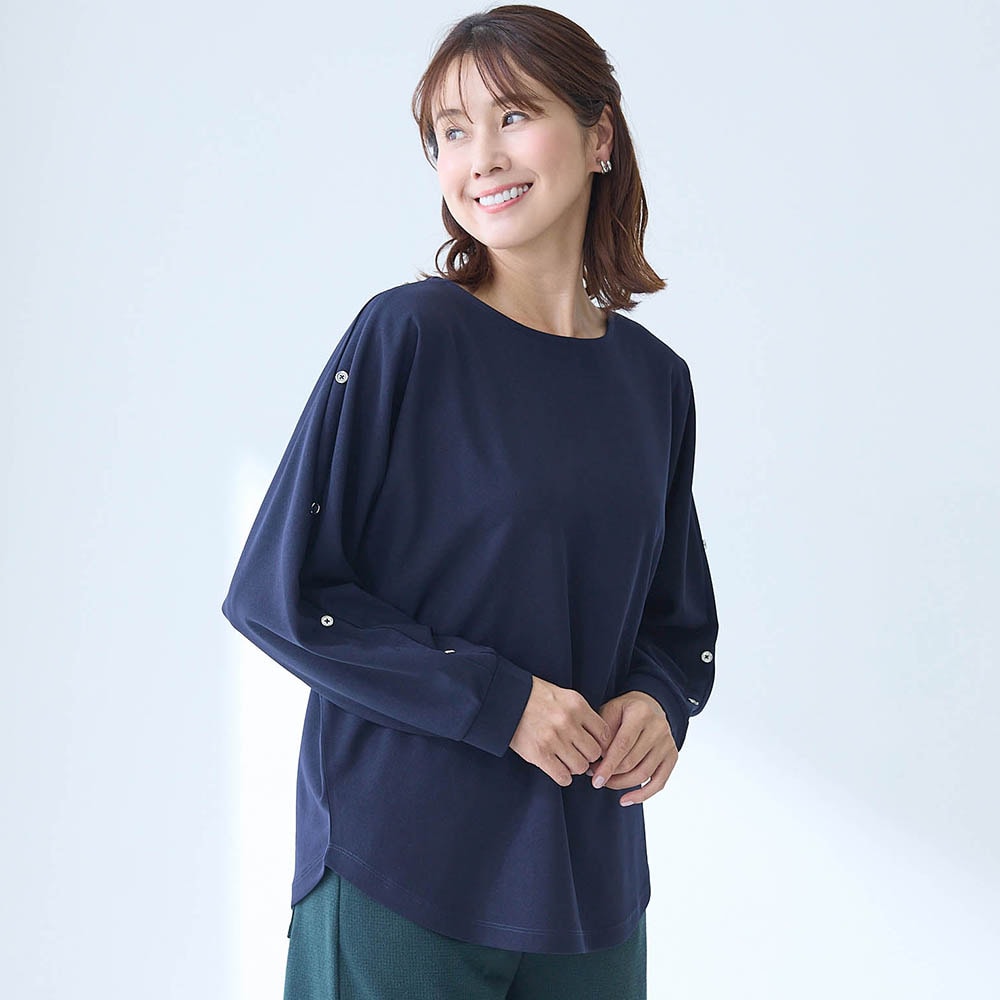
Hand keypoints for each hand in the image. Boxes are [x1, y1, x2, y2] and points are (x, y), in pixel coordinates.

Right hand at [509, 676, 612, 786]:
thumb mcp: (564, 696)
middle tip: (579, 754)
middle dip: (588, 756)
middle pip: (594, 752)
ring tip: (566, 760)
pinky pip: (563, 776)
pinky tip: (558, 768)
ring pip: (580, 767)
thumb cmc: (536, 697)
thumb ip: (582, 714)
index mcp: (577, 705)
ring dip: (575, 767)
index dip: (601, 743)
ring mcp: (554, 739)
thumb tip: (598, 738)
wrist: (507, 700)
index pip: (604, 733)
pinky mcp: (540, 754)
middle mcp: (568, 722)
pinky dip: (563, 776)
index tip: (593, 746)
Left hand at [586, 692, 677, 806]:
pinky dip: (642, 795)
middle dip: (611, 774)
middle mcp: (658, 728)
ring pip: (643, 774)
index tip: (595, 778)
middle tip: (595, 777)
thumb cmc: (625, 711)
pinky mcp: (672, 756)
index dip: (608, 765)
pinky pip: (659, 782)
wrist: (650, 705)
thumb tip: (598, 761)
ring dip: (621, 784)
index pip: (623, 745)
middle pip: (632, 762)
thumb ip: (603, 733)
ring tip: (606, 783)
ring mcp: (667, 743)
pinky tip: (626, 799)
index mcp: (641, 713)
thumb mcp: (610, 710)